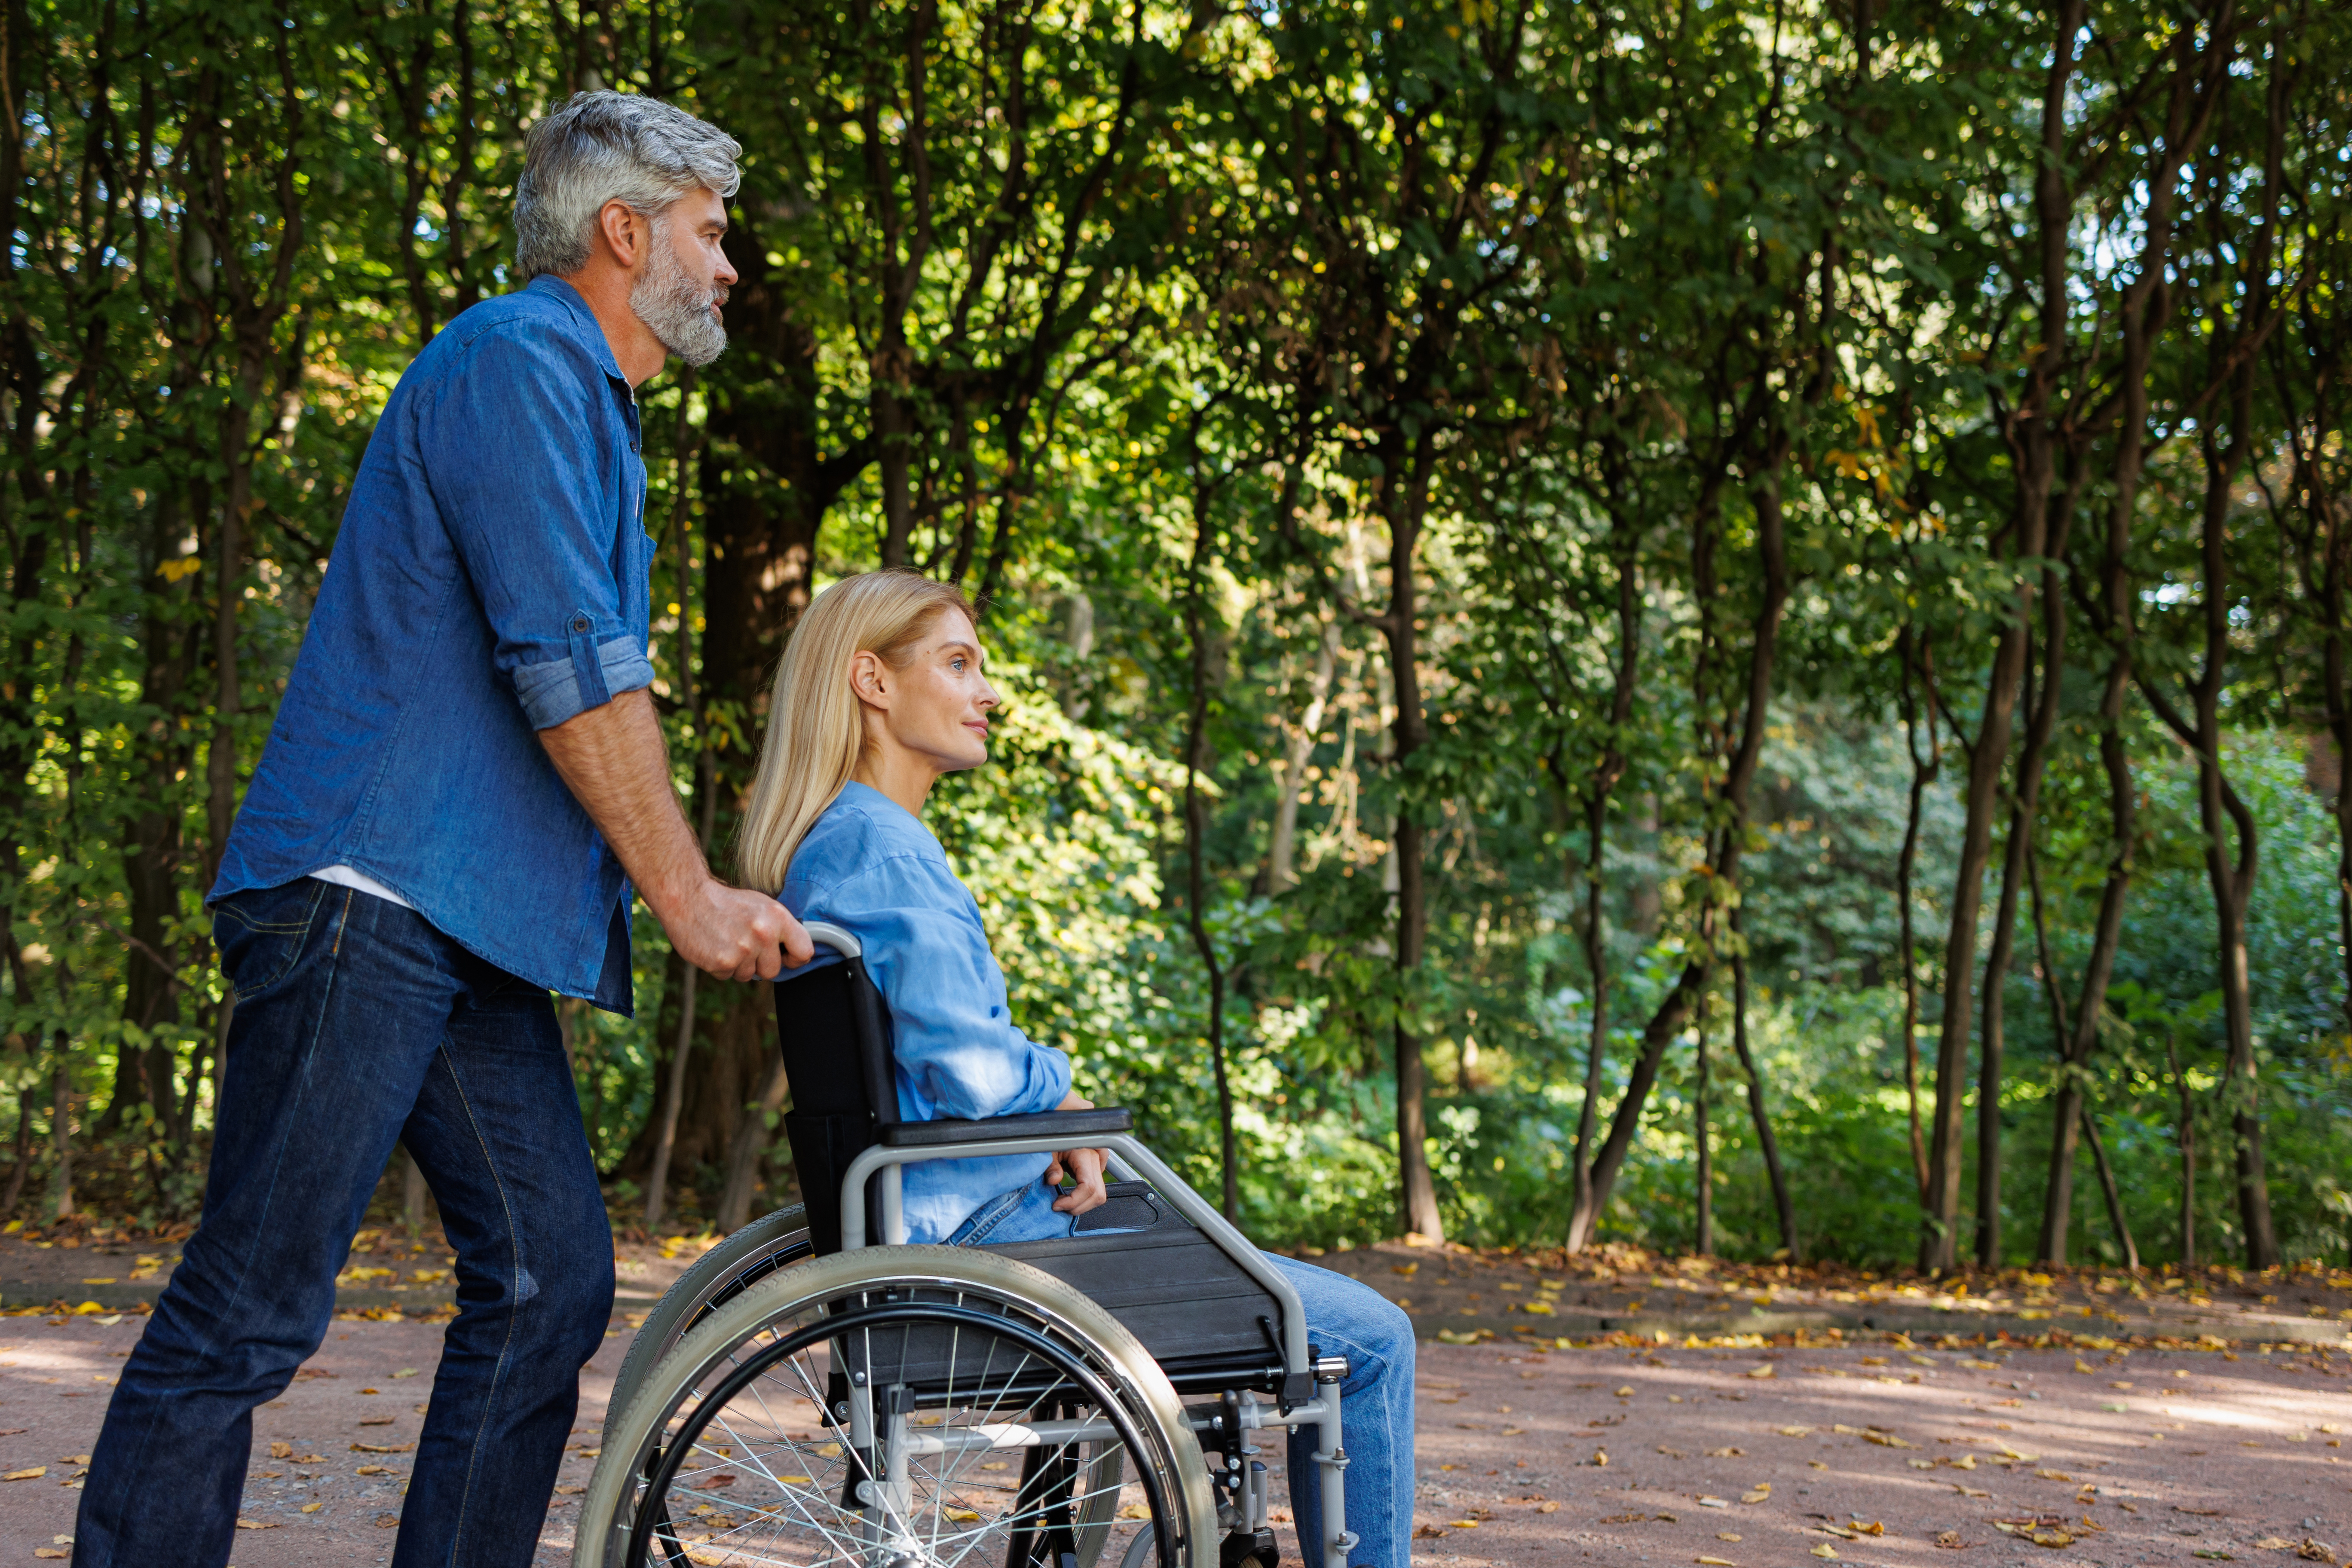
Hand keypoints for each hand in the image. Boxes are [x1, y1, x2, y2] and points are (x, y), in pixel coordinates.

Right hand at [664, 877, 815, 980]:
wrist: (688, 898)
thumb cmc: (727, 902)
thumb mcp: (762, 905)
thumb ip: (781, 928)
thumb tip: (796, 952)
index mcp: (777, 917)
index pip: (804, 950)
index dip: (796, 958)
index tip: (787, 957)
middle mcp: (763, 934)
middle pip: (773, 970)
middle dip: (760, 963)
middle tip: (744, 944)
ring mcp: (742, 950)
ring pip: (749, 975)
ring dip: (739, 964)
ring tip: (727, 941)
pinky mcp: (721, 963)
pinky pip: (728, 976)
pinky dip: (721, 966)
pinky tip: (714, 946)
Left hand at [1045, 1090, 1109, 1215]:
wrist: (1060, 1112)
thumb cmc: (1051, 1127)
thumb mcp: (1046, 1146)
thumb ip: (1050, 1165)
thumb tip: (1054, 1180)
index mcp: (1085, 1152)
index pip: (1089, 1187)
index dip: (1074, 1202)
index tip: (1057, 1205)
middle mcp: (1097, 1157)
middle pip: (1098, 1194)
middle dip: (1079, 1206)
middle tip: (1060, 1206)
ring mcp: (1100, 1160)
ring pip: (1100, 1193)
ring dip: (1083, 1202)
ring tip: (1064, 1201)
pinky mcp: (1097, 1163)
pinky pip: (1097, 1185)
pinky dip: (1084, 1194)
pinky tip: (1071, 1192)